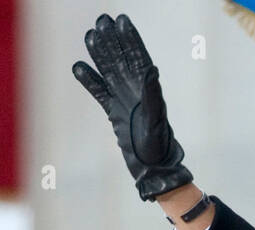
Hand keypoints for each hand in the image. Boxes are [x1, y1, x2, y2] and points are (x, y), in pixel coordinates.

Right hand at [73, 13, 191, 200]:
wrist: (153, 168)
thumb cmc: (159, 146)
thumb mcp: (156, 119)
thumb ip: (152, 94)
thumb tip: (150, 69)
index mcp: (149, 90)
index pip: (139, 59)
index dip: (131, 40)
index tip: (122, 21)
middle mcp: (136, 92)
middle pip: (122, 60)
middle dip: (113, 41)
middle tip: (101, 20)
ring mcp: (124, 101)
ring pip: (109, 72)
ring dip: (100, 54)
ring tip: (90, 35)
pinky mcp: (114, 113)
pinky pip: (100, 93)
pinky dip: (90, 81)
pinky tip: (78, 67)